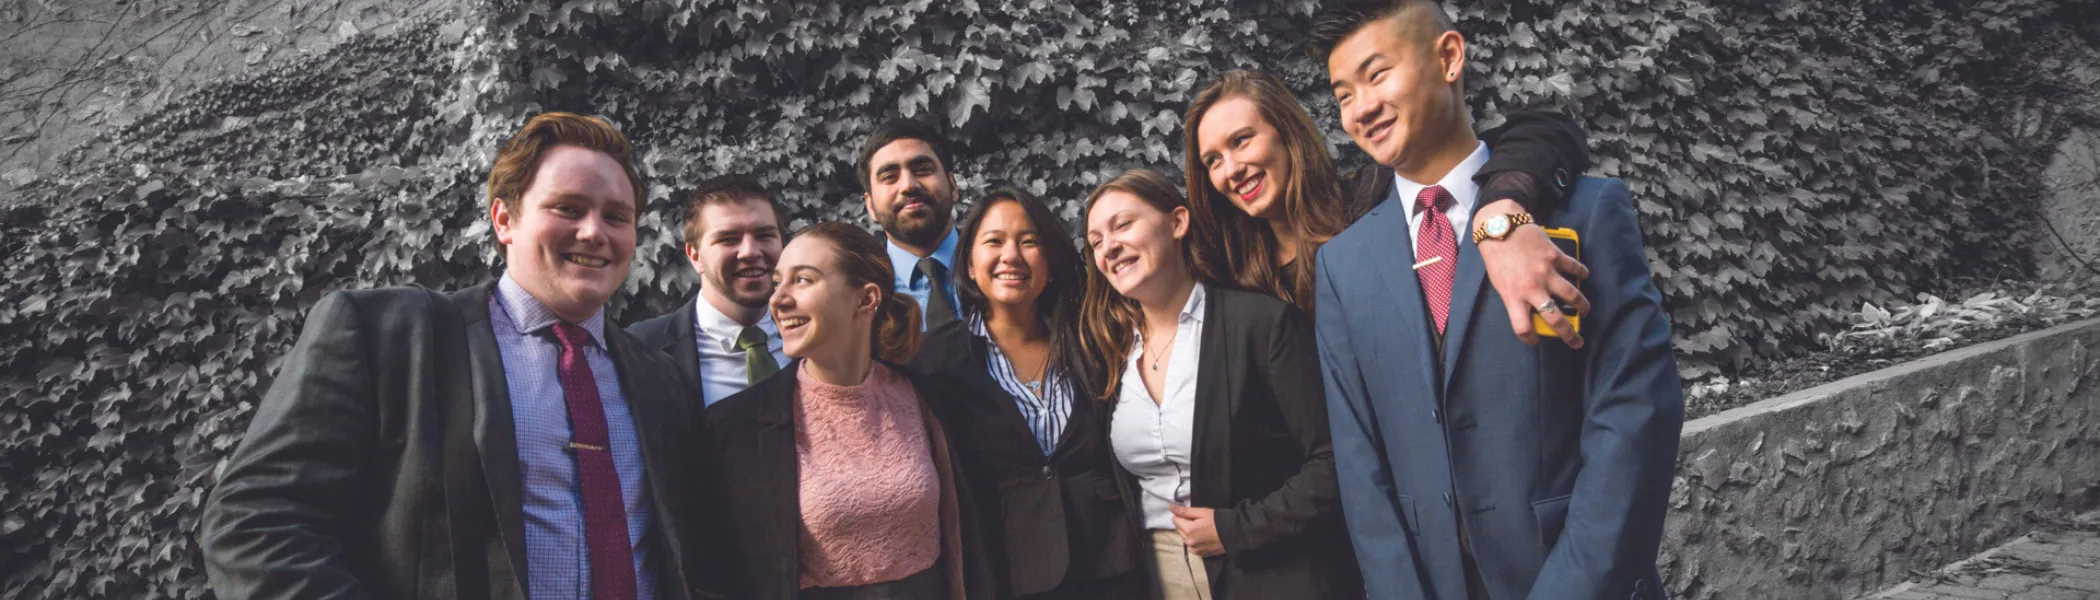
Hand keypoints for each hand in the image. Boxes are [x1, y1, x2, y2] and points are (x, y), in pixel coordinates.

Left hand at [1168, 504, 1224, 556]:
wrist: (1234, 534)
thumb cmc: (1218, 520)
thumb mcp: (1202, 512)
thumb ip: (1185, 511)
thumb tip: (1170, 508)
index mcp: (1188, 530)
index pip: (1175, 520)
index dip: (1182, 515)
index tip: (1193, 514)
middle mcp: (1189, 542)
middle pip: (1179, 529)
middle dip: (1185, 523)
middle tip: (1199, 521)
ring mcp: (1194, 549)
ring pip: (1184, 537)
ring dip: (1188, 532)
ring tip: (1202, 529)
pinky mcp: (1200, 554)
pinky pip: (1191, 545)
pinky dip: (1193, 540)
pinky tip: (1203, 536)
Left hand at [1475, 199, 1589, 347]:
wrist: (1500, 227)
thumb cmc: (1496, 256)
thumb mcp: (1499, 282)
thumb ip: (1514, 297)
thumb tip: (1528, 309)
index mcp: (1513, 296)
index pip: (1522, 327)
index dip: (1529, 338)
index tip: (1535, 341)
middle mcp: (1531, 288)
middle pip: (1555, 319)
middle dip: (1569, 334)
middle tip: (1577, 342)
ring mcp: (1546, 272)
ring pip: (1572, 296)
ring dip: (1582, 306)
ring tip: (1585, 310)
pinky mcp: (1555, 256)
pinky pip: (1574, 268)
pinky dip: (1582, 272)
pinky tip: (1584, 275)